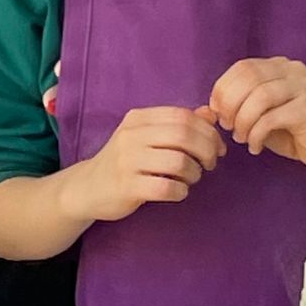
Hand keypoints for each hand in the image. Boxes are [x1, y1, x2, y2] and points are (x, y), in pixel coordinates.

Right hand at [68, 107, 224, 224]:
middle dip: (207, 151)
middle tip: (210, 164)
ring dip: (195, 173)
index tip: (218, 148)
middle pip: (184, 135)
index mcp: (137, 118)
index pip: (182, 116)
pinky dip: (181, 191)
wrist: (87, 187)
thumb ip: (177, 125)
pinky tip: (177, 191)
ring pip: (179, 162)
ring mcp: (127, 161)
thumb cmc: (124, 161)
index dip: (208, 131)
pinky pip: (167, 188)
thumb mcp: (146, 137)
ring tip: (191, 179)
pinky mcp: (127, 186)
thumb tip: (210, 114)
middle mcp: (131, 135)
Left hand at [207, 59, 305, 172]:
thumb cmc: (292, 130)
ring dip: (242, 121)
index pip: (242, 67)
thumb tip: (209, 108)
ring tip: (240, 138)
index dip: (223, 88)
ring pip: (259, 97)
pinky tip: (254, 147)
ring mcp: (303, 86)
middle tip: (227, 126)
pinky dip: (255, 134)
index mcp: (278, 65)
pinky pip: (270, 118)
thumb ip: (240, 103)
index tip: (216, 111)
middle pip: (248, 78)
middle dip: (230, 104)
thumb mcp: (261, 112)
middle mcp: (292, 69)